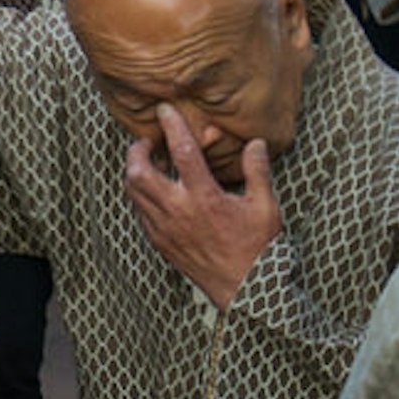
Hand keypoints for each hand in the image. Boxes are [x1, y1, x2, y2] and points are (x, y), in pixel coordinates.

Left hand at [125, 105, 280, 310]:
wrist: (243, 289)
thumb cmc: (258, 247)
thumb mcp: (266, 207)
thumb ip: (257, 172)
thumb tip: (255, 142)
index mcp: (205, 199)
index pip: (183, 153)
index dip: (173, 127)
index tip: (164, 109)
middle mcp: (178, 211)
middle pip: (139, 171)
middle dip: (137, 150)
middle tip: (147, 141)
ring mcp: (163, 227)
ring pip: (133, 190)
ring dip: (135, 170)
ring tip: (149, 161)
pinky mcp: (157, 240)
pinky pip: (138, 209)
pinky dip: (140, 193)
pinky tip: (154, 189)